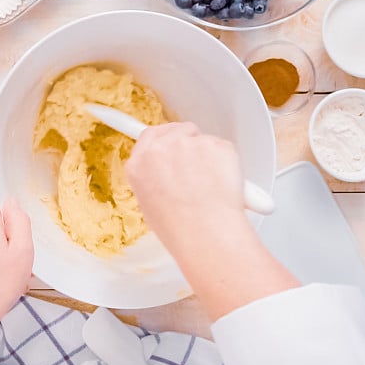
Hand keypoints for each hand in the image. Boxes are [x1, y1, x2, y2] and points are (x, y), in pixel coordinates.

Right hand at [125, 122, 246, 246]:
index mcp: (140, 163)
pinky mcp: (215, 144)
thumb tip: (168, 174)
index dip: (163, 140)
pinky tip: (222, 185)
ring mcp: (189, 143)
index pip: (148, 136)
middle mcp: (161, 147)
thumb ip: (154, 179)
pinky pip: (221, 148)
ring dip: (206, 154)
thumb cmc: (178, 228)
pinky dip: (225, 162)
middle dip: (186, 141)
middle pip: (175, 130)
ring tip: (210, 185)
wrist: (204, 234)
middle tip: (197, 165)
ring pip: (200, 138)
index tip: (169, 141)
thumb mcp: (149, 205)